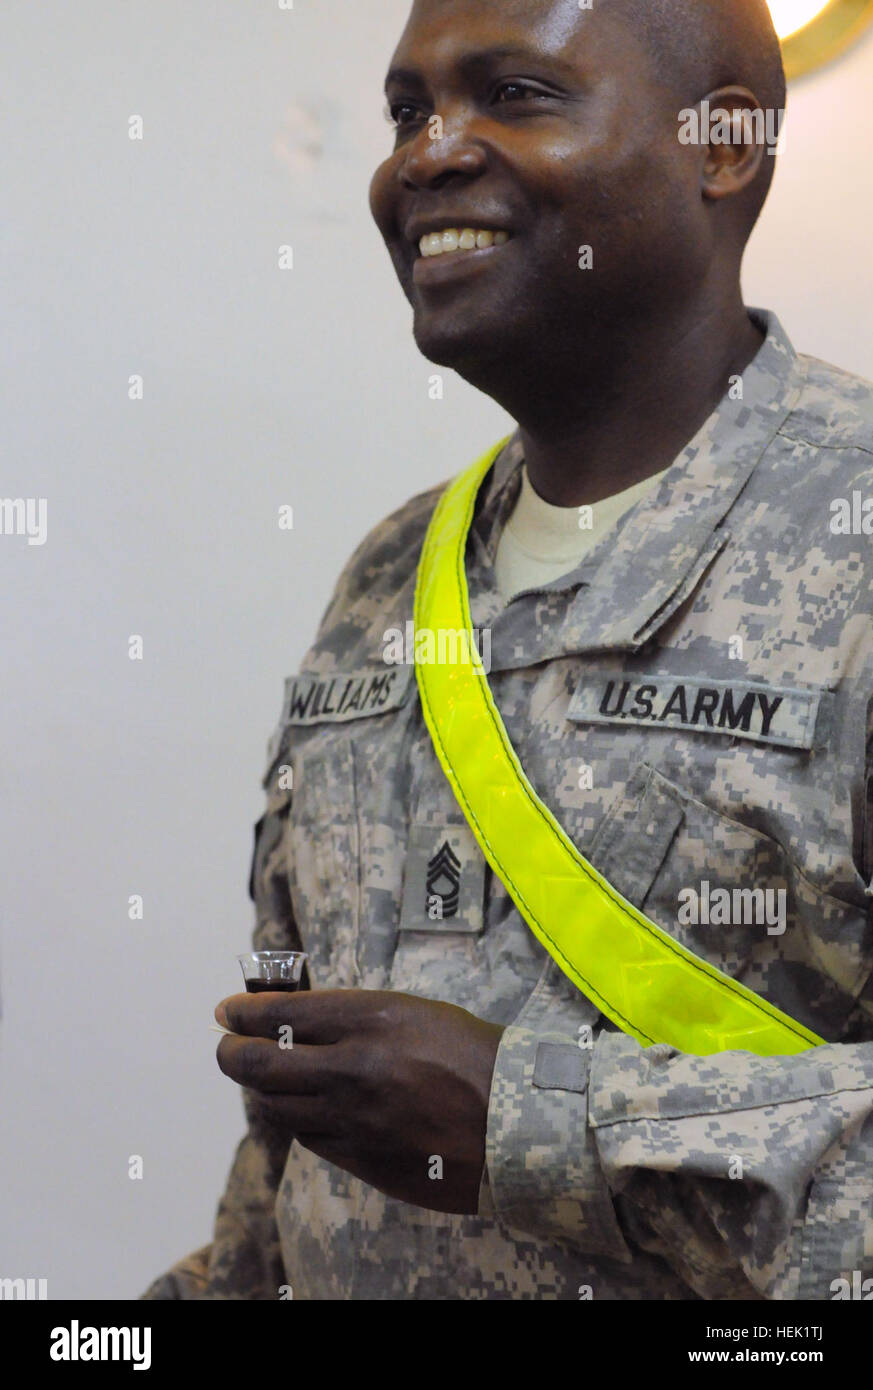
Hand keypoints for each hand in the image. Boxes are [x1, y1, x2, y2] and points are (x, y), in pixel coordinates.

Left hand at [215, 989, 503, 1213]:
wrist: (516, 1123)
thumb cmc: (473, 1056)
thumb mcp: (417, 1013)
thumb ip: (358, 1017)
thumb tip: (300, 1020)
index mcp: (372, 1018)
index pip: (283, 1013)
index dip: (244, 1012)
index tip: (227, 1011)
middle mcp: (353, 1067)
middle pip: (260, 1063)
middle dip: (232, 1052)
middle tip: (227, 1046)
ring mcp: (353, 1118)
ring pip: (277, 1105)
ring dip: (263, 1089)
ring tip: (264, 1077)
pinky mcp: (361, 1158)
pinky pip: (308, 1137)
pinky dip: (298, 1119)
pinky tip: (304, 1109)